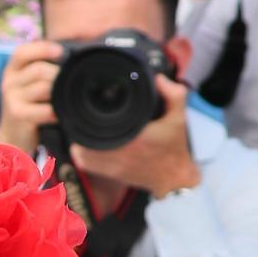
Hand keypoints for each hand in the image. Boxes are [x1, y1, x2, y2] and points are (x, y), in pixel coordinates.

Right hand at [0, 41, 61, 153]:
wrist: (12, 136)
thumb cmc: (28, 108)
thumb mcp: (28, 86)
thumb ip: (42, 71)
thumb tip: (71, 58)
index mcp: (12, 70)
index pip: (22, 52)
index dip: (42, 48)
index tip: (60, 51)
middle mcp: (9, 81)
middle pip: (39, 70)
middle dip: (59, 76)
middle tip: (70, 85)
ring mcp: (11, 98)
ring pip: (44, 87)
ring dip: (59, 94)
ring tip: (65, 101)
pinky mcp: (17, 114)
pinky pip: (45, 109)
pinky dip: (56, 112)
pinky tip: (59, 116)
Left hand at [70, 74, 200, 198]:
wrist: (174, 178)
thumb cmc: (174, 147)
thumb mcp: (179, 118)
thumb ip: (174, 95)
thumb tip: (158, 78)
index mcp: (133, 137)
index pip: (98, 121)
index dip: (89, 110)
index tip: (91, 102)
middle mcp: (118, 151)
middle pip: (83, 132)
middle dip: (82, 121)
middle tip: (86, 113)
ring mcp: (110, 164)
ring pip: (79, 148)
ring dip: (79, 136)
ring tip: (85, 126)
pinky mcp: (107, 173)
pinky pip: (83, 161)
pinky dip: (80, 152)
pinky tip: (86, 143)